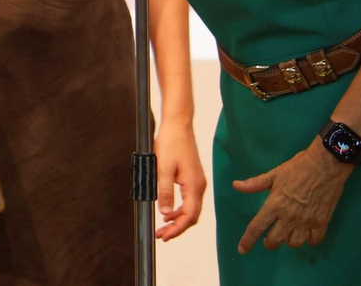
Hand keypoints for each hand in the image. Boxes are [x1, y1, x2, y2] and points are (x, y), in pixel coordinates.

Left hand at [155, 115, 204, 240]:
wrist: (178, 124)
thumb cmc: (171, 142)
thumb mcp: (163, 167)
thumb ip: (164, 191)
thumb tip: (164, 212)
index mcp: (194, 185)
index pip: (189, 216)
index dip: (177, 229)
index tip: (164, 236)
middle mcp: (199, 186)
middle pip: (192, 215)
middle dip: (177, 228)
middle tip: (161, 234)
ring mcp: (197, 182)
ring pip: (190, 208)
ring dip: (177, 219)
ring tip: (162, 226)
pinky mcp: (193, 178)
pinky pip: (189, 200)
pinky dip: (179, 209)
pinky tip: (168, 210)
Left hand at [232, 139, 352, 252]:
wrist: (325, 164)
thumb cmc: (298, 167)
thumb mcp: (274, 174)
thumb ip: (255, 184)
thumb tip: (235, 185)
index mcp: (275, 204)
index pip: (257, 227)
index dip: (248, 240)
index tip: (242, 250)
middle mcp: (289, 216)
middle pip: (275, 240)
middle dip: (270, 242)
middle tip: (269, 239)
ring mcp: (306, 221)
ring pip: (294, 243)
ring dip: (289, 240)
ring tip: (288, 232)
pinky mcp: (322, 222)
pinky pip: (314, 241)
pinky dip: (309, 240)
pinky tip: (307, 233)